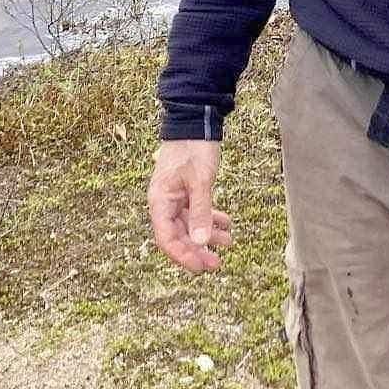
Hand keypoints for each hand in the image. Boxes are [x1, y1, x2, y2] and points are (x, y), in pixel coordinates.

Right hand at [148, 140, 231, 272]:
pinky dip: (210, 219)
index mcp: (160, 201)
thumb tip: (201, 242)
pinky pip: (196, 212)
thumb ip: (201, 211)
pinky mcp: (186, 191)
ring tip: (229, 242)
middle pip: (177, 236)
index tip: (202, 266)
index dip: (183, 255)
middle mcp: (164, 203)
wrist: (196, 122)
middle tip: (217, 263)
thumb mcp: (200, 181)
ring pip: (189, 225)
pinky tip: (226, 224)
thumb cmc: (193, 149)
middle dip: (197, 250)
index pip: (166, 239)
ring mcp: (175, 197)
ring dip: (207, 236)